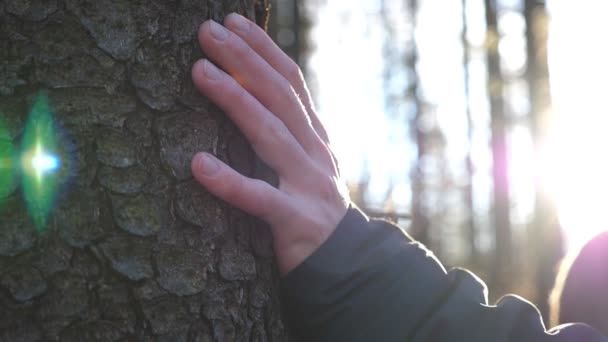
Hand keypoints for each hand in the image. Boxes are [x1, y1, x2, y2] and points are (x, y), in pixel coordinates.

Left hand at [190, 13, 349, 274]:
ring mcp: (308, 185)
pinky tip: (197, 164)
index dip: (262, 49)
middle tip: (208, 31)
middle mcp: (314, 152)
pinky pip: (260, 200)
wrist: (348, 261)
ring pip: (270, 135)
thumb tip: (250, 89)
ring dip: (235, 101)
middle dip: (244, 60)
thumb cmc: (313, 206)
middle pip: (279, 97)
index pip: (290, 82)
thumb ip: (288, 129)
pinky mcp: (296, 221)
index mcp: (314, 136)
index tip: (232, 21)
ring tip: (200, 72)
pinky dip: (230, 182)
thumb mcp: (307, 160)